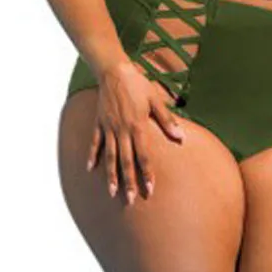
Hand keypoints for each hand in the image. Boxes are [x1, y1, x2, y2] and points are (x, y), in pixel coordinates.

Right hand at [86, 59, 184, 203]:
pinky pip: (95, 142)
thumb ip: (167, 120)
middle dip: (129, 182)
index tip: (150, 189)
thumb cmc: (138, 84)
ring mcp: (109, 128)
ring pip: (110, 156)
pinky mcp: (99, 123)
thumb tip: (180, 137)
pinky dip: (93, 156)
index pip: (143, 155)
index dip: (147, 173)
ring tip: (112, 192)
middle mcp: (122, 130)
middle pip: (126, 161)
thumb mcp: (156, 100)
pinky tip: (91, 170)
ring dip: (111, 175)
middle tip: (130, 200)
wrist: (114, 71)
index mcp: (138, 126)